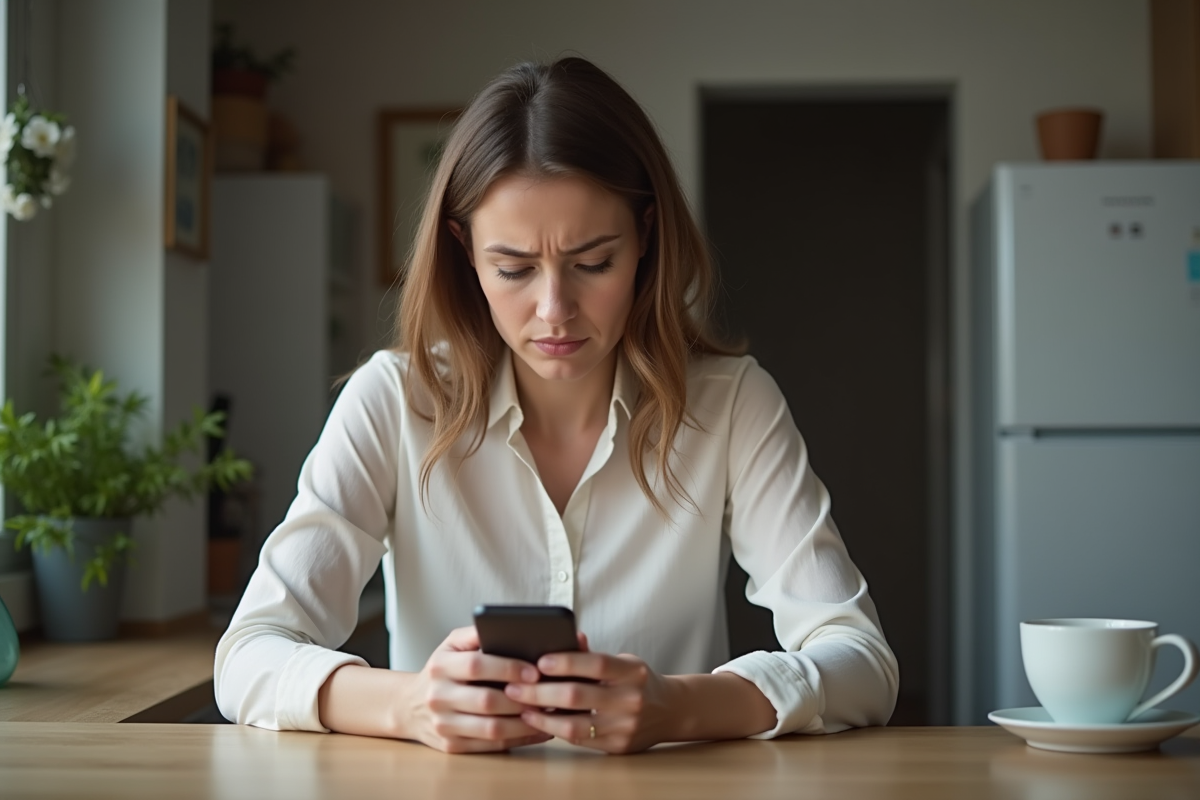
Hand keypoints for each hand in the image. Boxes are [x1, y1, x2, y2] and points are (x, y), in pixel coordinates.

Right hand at [401, 626, 551, 753]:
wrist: (409, 706)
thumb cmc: (443, 670)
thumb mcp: (452, 645)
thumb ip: (478, 634)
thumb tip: (514, 629)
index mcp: (440, 666)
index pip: (476, 666)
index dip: (508, 668)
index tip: (535, 671)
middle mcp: (437, 697)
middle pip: (486, 701)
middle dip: (522, 698)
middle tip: (549, 694)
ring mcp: (443, 725)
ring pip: (491, 729)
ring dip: (525, 722)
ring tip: (548, 712)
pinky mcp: (451, 746)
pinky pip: (491, 746)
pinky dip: (520, 739)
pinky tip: (539, 730)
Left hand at [504, 642, 679, 753]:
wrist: (671, 711)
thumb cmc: (638, 681)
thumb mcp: (624, 661)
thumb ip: (594, 655)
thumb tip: (570, 637)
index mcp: (632, 672)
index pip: (596, 664)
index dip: (566, 662)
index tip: (538, 661)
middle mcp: (631, 699)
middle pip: (578, 695)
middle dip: (540, 691)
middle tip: (513, 686)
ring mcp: (625, 726)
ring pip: (575, 723)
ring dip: (542, 716)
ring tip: (520, 707)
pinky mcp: (617, 746)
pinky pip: (580, 739)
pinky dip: (555, 730)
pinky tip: (539, 722)